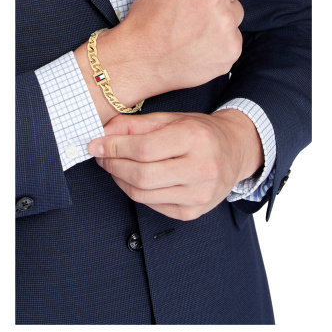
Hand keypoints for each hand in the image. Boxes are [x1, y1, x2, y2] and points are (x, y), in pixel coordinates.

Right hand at [74, 0, 245, 124]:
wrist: (139, 59)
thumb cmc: (149, 14)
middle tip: (194, 8)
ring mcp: (225, 24)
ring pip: (237, 12)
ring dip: (221, 18)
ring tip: (194, 29)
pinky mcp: (230, 49)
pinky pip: (234, 37)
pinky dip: (220, 42)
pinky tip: (199, 46)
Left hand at [88, 109, 262, 220]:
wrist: (234, 151)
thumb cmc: (201, 132)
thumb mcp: (170, 118)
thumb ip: (136, 125)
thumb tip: (103, 133)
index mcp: (196, 138)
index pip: (144, 149)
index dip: (114, 147)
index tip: (96, 144)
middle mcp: (202, 169)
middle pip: (141, 175)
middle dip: (113, 165)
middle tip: (102, 156)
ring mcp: (199, 195)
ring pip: (143, 194)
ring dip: (120, 179)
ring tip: (115, 165)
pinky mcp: (193, 212)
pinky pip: (152, 205)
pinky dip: (136, 191)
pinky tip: (134, 178)